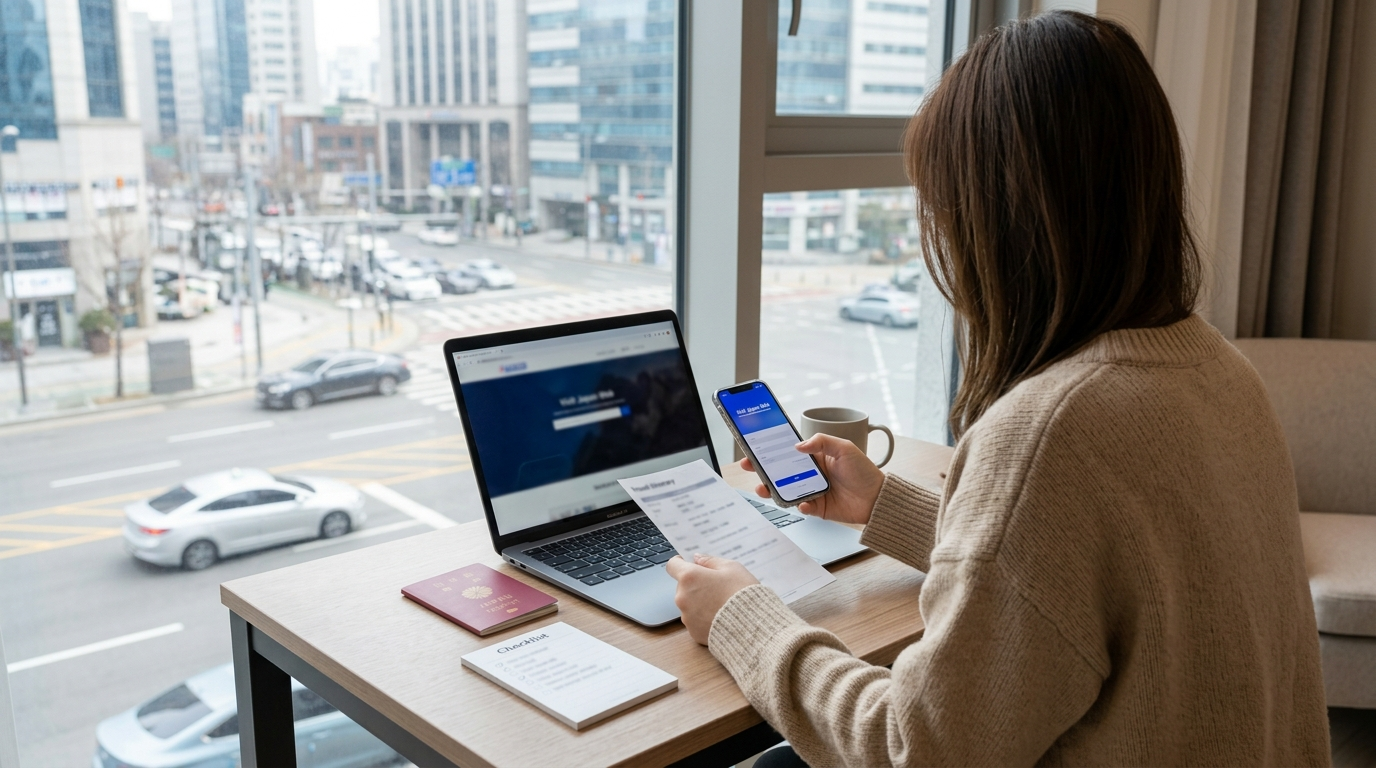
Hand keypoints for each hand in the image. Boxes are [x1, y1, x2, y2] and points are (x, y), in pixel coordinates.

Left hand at [665, 554, 758, 644]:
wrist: (753, 626)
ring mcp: (687, 617)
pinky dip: (704, 618)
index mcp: (690, 578)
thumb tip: (697, 559)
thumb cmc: (743, 594)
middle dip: (695, 585)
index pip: (673, 565)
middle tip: (716, 586)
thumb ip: (710, 561)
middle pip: (682, 586)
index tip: (689, 564)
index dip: (681, 563)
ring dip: (699, 602)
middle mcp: (683, 597)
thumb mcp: (732, 568)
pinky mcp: (693, 632)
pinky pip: (695, 621)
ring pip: (689, 604)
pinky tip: (721, 617)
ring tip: (721, 604)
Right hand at [742, 433, 884, 524]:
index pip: (788, 451)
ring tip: (764, 488)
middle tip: (750, 466)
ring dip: (772, 489)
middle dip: (762, 469)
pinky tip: (803, 503)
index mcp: (815, 456)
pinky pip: (801, 506)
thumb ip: (821, 442)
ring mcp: (812, 491)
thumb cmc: (864, 472)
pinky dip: (799, 505)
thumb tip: (798, 445)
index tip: (756, 447)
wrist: (877, 499)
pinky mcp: (816, 507)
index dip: (771, 449)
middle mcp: (811, 473)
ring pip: (785, 490)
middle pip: (780, 471)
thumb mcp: (844, 448)